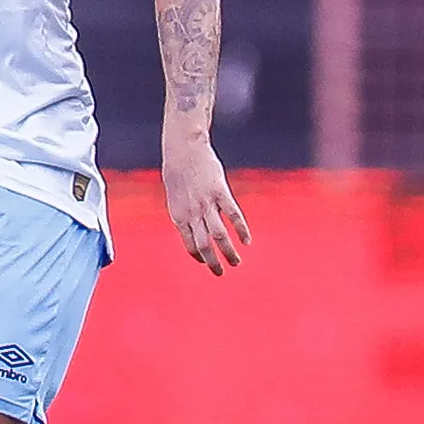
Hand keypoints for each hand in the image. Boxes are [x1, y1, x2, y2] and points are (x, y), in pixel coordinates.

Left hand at [162, 133, 250, 275]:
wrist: (183, 149)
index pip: (190, 246)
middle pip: (204, 246)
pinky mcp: (220, 192)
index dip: (199, 257)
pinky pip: (233, 215)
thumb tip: (192, 229)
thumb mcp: (176, 198)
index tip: (207, 262)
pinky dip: (241, 230)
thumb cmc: (178, 174)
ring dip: (229, 252)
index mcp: (179, 217)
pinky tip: (247, 241)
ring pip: (219, 235)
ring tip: (237, 262)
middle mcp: (192, 214)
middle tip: (221, 273)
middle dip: (214, 263)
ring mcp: (206, 204)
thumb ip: (185, 215)